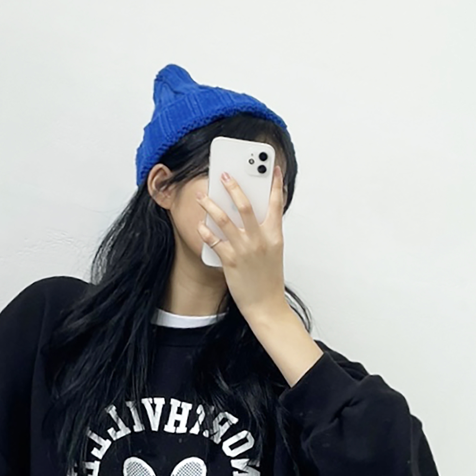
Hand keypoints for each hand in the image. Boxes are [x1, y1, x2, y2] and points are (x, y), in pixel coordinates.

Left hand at [196, 165, 287, 323]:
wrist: (266, 306)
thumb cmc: (268, 280)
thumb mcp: (273, 253)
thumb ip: (264, 233)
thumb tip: (249, 216)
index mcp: (275, 235)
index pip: (276, 203)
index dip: (275, 184)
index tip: (272, 169)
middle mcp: (260, 239)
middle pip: (245, 205)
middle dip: (233, 187)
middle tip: (223, 175)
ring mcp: (245, 250)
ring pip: (224, 219)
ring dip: (211, 205)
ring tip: (202, 197)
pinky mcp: (231, 261)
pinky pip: (214, 241)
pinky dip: (205, 231)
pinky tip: (200, 225)